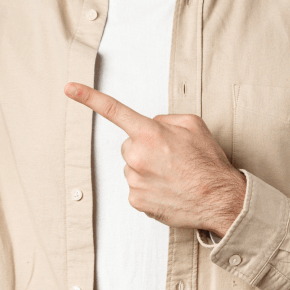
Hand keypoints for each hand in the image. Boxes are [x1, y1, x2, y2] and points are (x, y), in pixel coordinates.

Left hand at [64, 82, 245, 236]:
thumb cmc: (208, 164)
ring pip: (133, 167)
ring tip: (173, 176)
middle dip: (145, 148)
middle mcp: (137, 156)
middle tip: (170, 158)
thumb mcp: (193, 125)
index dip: (88, 97)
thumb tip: (152, 125)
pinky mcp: (136, 200)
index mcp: (150, 133)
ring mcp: (134, 180)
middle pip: (130, 145)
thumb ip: (165, 119)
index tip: (69, 88)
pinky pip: (136, 187)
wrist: (220, 201)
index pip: (113, 110)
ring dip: (148, 169)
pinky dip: (149, 187)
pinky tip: (168, 189)